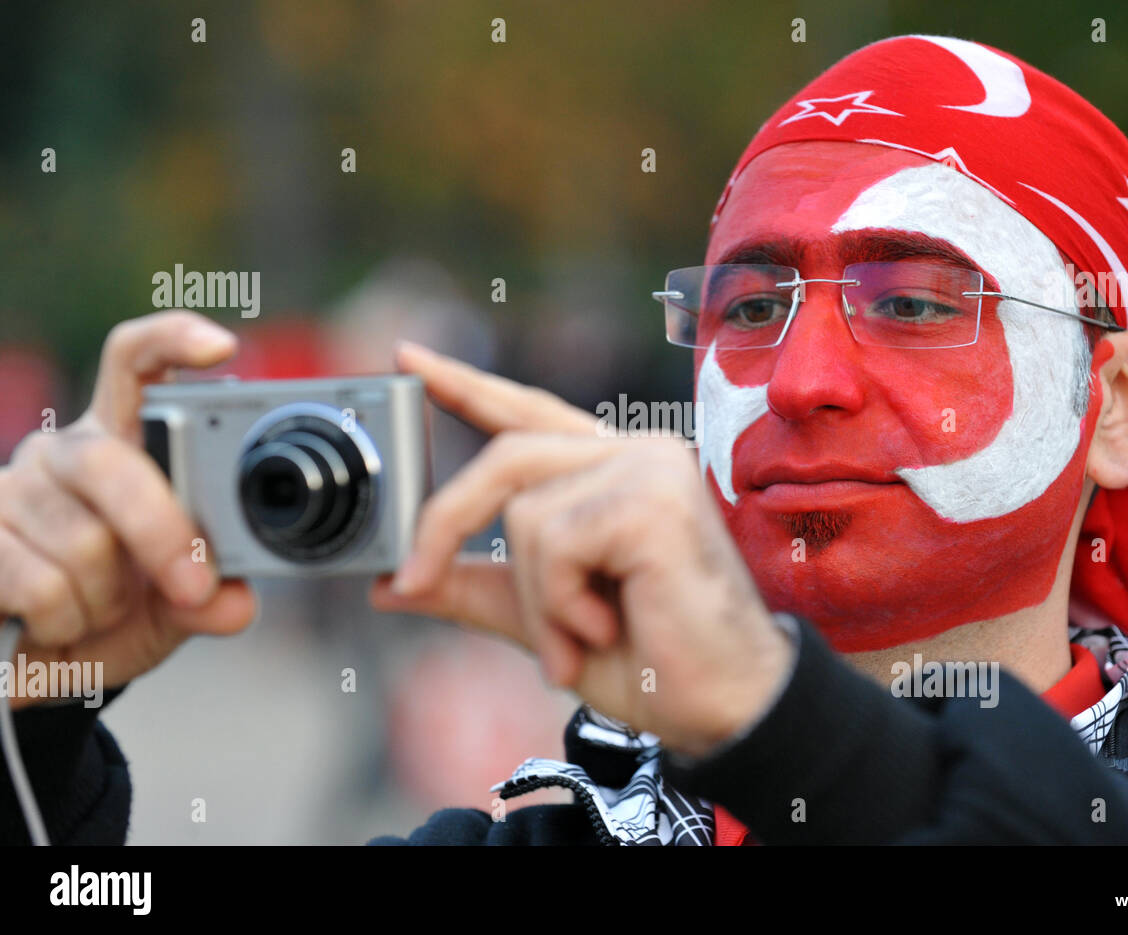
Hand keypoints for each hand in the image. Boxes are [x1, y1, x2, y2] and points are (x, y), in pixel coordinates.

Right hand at [0, 310, 257, 708]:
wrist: (34, 666)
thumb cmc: (109, 615)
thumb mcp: (171, 609)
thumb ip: (209, 598)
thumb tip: (235, 601)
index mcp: (123, 444)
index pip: (137, 365)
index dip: (173, 342)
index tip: (222, 347)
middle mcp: (64, 453)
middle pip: (112, 463)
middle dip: (163, 534)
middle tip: (192, 587)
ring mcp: (11, 491)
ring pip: (84, 542)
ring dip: (108, 600)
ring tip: (99, 610)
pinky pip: (40, 585)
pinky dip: (64, 621)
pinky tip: (55, 625)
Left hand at [370, 342, 793, 755]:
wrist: (724, 708)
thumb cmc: (650, 660)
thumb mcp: (543, 619)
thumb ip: (475, 589)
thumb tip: (389, 585)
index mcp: (611, 472)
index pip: (528, 413)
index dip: (465, 386)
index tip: (408, 358)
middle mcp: (634, 455)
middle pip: (506, 459)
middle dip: (446, 523)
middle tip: (410, 582)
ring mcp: (649, 471)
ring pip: (524, 515)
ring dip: (535, 599)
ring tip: (579, 640)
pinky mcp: (653, 501)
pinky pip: (555, 542)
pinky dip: (560, 602)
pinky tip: (606, 626)